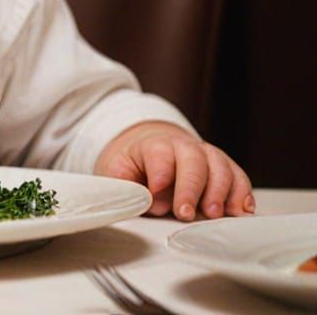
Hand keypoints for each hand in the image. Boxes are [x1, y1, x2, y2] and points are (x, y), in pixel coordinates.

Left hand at [95, 120, 254, 220]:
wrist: (149, 153)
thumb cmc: (131, 168)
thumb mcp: (116, 173)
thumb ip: (127, 187)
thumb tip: (148, 203)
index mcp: (155, 145)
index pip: (160, 154)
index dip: (160, 173)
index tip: (156, 193)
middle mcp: (185, 147)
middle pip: (195, 161)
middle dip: (192, 187)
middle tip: (186, 213)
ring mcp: (208, 157)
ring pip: (221, 167)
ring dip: (221, 192)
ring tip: (214, 215)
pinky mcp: (225, 170)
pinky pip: (239, 178)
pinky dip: (242, 194)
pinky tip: (241, 211)